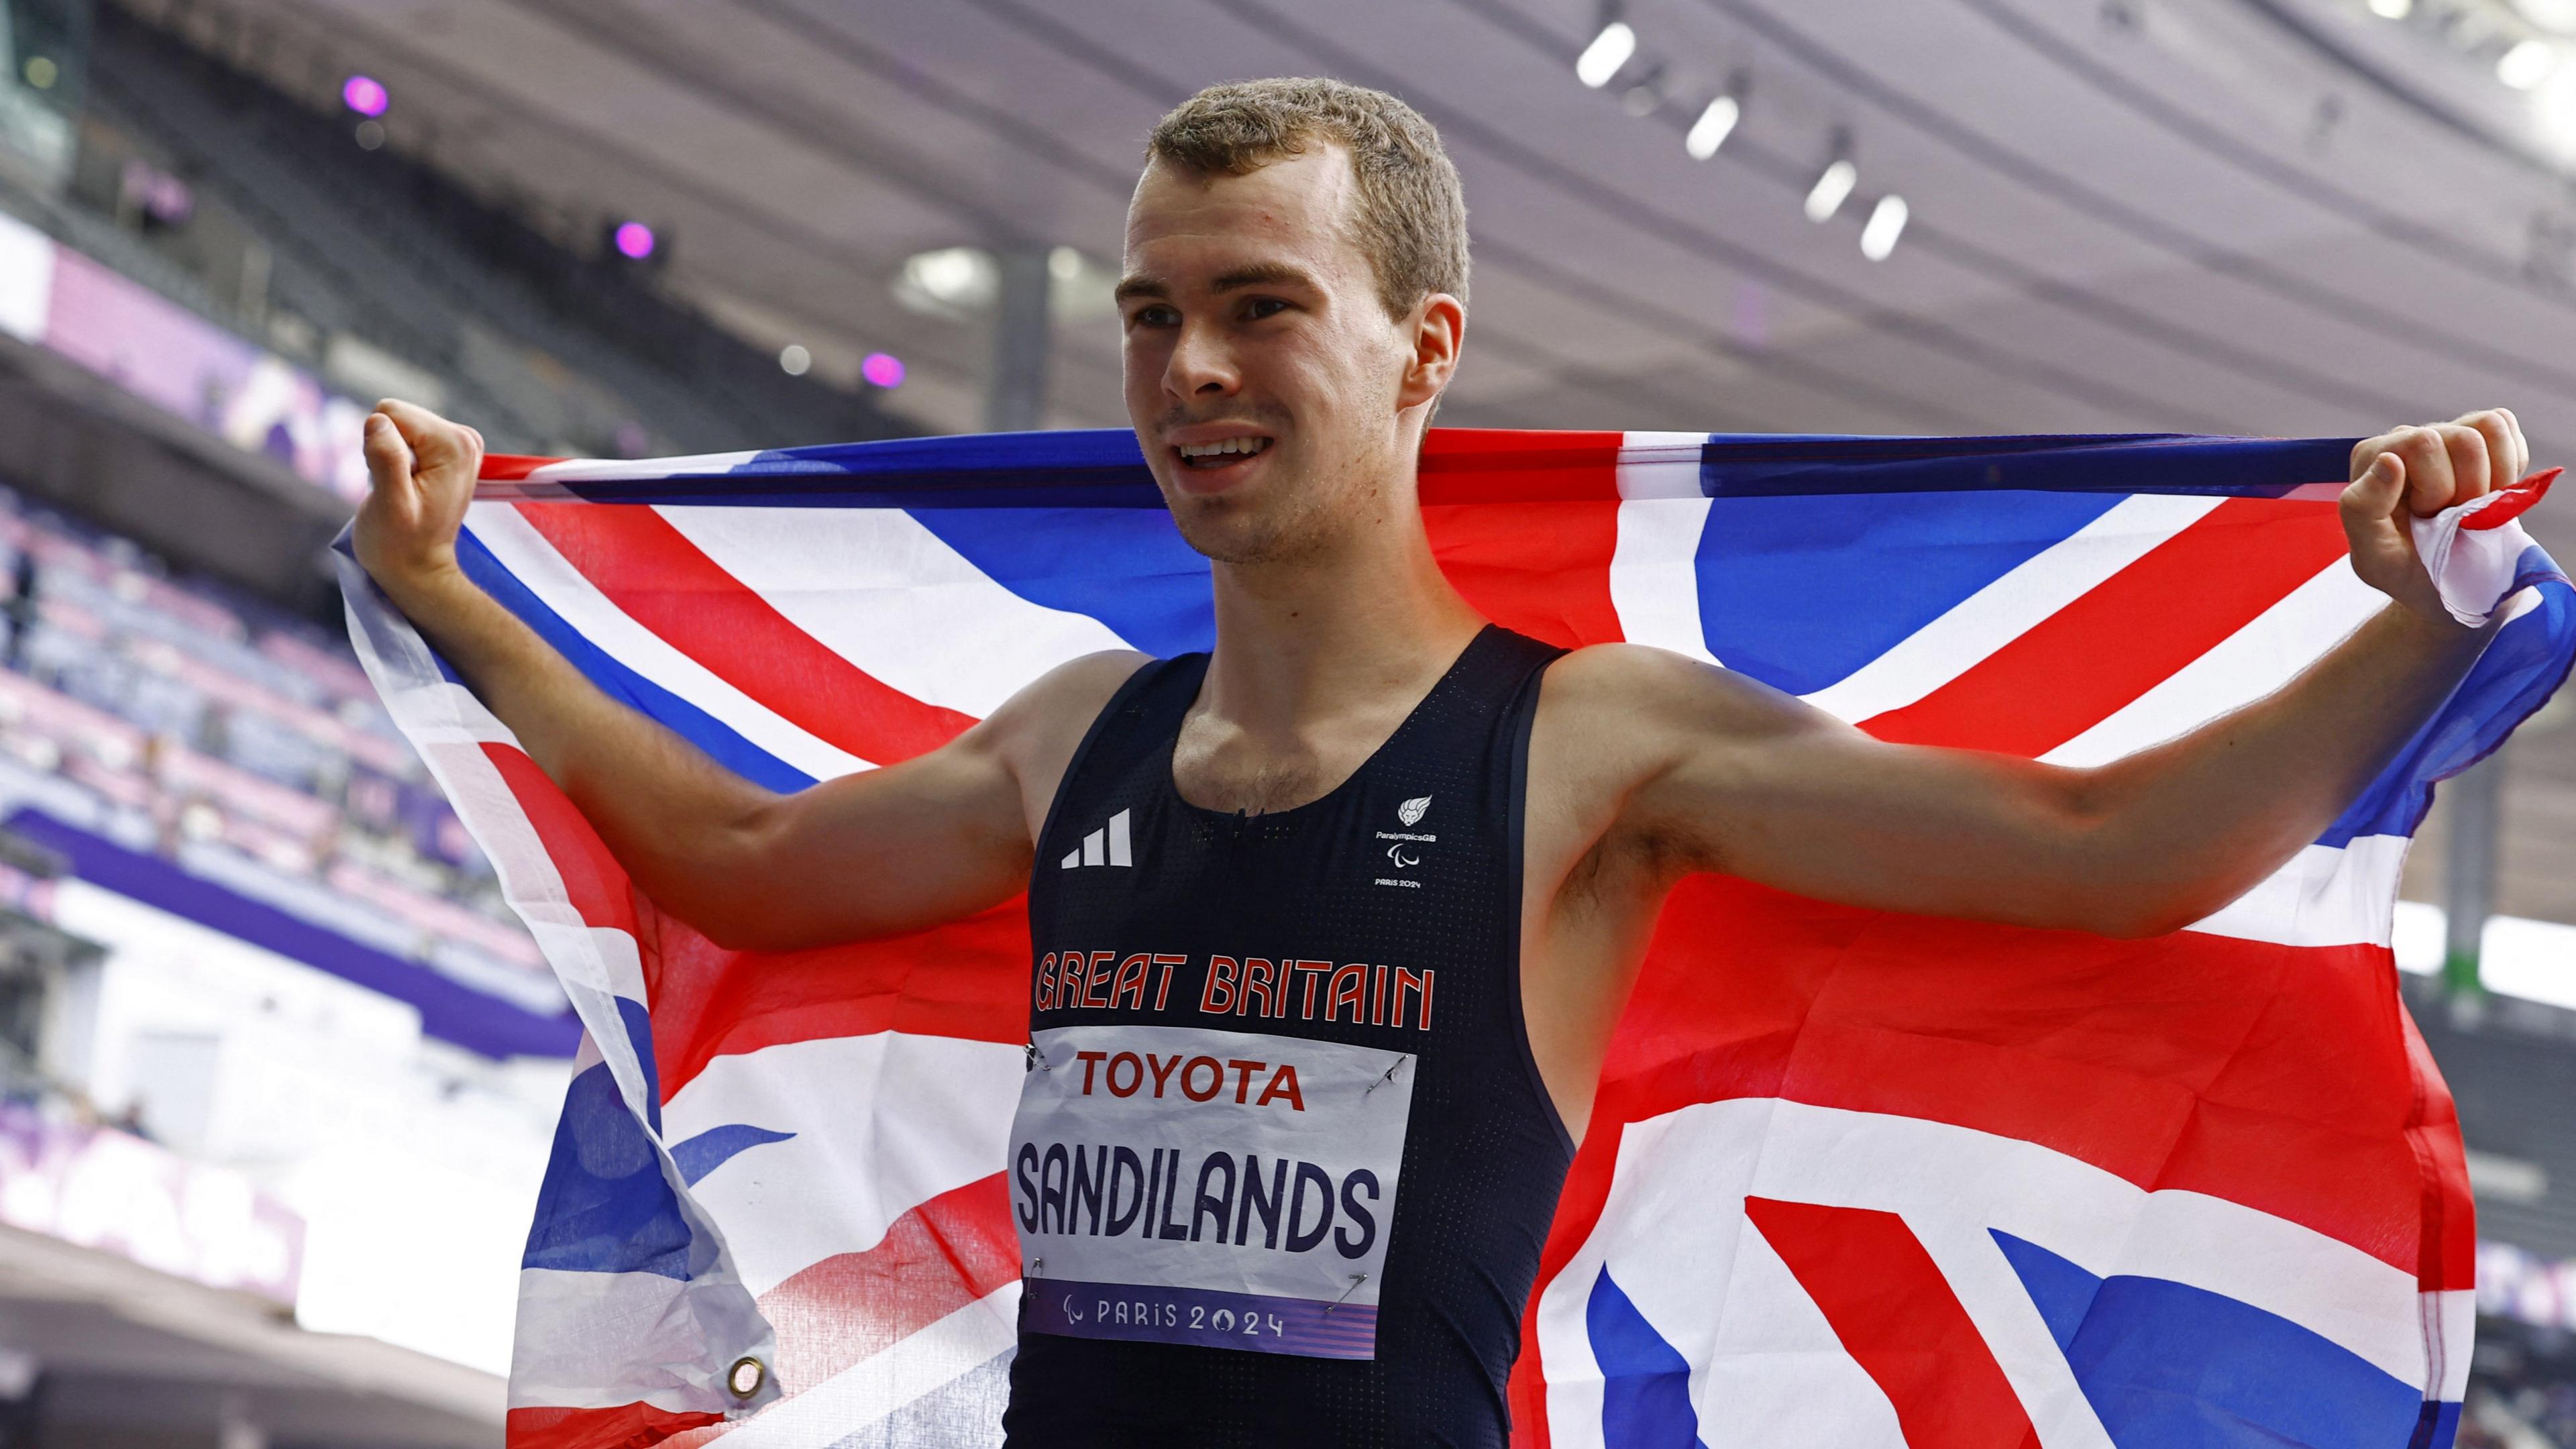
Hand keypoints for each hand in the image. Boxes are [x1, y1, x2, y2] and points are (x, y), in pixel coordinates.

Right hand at [353, 399, 483, 600]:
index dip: (379, 447)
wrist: (417, 568)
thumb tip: (377, 421)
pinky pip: (400, 436)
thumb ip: (386, 459)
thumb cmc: (398, 544)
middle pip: (395, 415)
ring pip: (395, 425)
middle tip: (396, 489)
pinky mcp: (445, 450)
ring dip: (389, 458)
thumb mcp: (388, 504)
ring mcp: (457, 443)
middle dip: (385, 450)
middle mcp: (464, 437)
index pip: (390, 412)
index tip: (394, 482)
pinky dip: (395, 461)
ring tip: (402, 491)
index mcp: (455, 444)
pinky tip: (406, 487)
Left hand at [2341, 408, 2526, 625]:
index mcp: (2372, 459)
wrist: (2442, 584)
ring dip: (2490, 479)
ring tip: (2468, 507)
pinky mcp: (2477, 435)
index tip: (2424, 519)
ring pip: (2489, 428)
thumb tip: (2389, 459)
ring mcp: (2443, 432)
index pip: (2424, 444)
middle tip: (2449, 518)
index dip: (2438, 490)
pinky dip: (2508, 466)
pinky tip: (2489, 492)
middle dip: (2465, 490)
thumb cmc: (2403, 569)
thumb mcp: (2373, 556)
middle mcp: (2405, 438)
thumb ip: (2363, 508)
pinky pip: (2505, 427)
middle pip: (2464, 439)